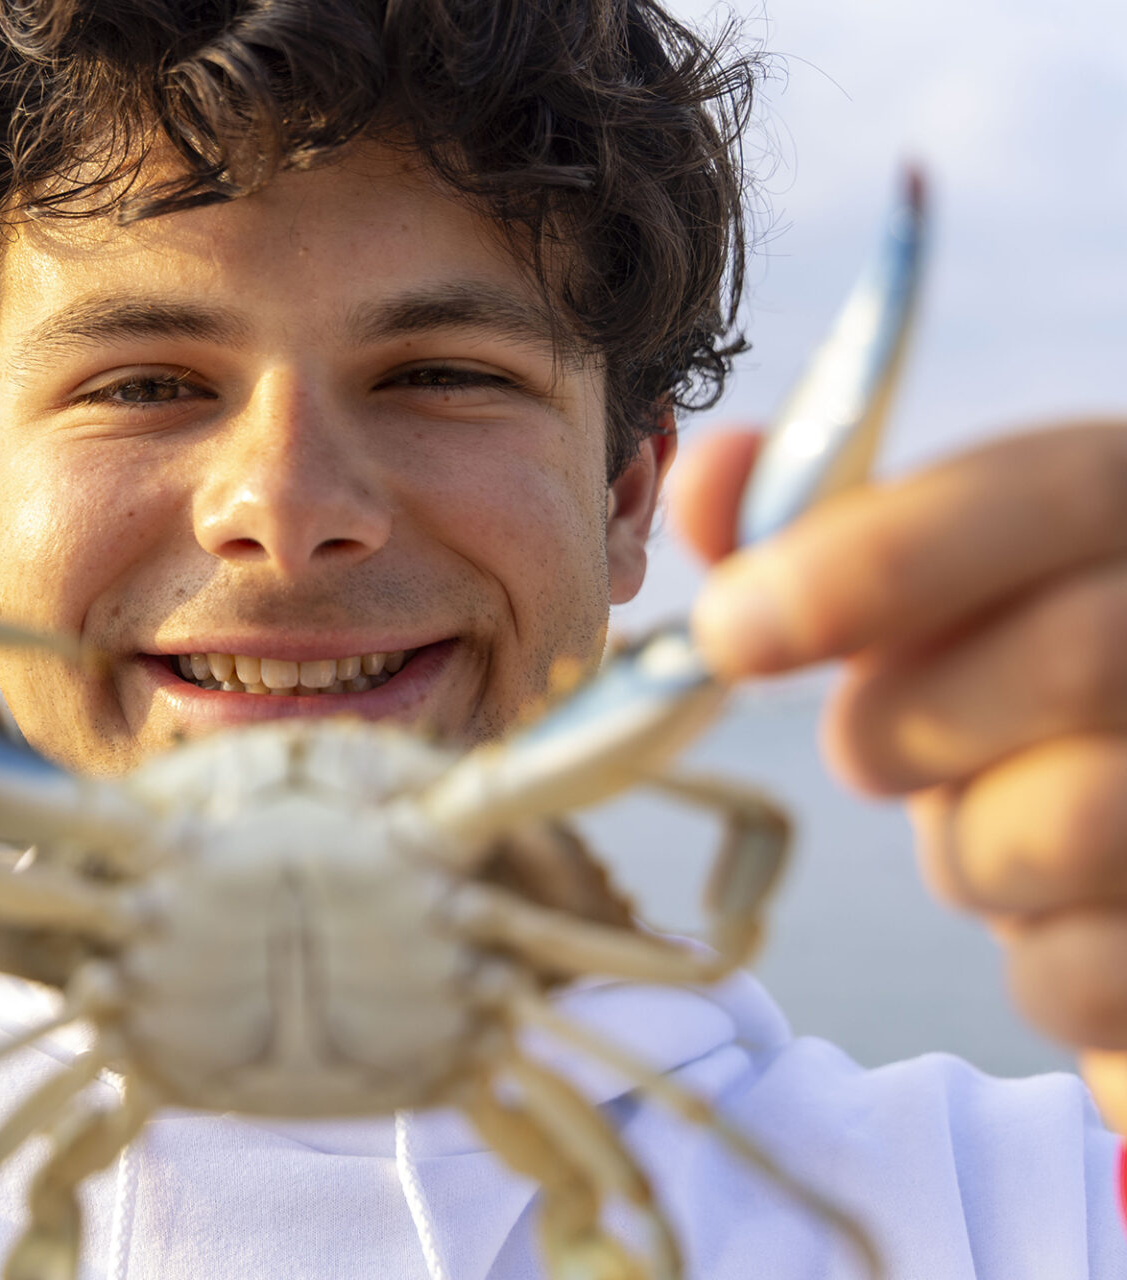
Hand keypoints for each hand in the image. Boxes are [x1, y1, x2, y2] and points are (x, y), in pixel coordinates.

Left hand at [673, 422, 1126, 1128]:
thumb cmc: (1031, 700)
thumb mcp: (946, 599)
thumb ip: (829, 536)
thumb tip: (708, 476)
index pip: (1055, 489)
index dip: (877, 558)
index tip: (733, 629)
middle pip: (1075, 659)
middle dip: (909, 724)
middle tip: (876, 746)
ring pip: (1067, 829)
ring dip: (972, 850)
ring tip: (1004, 823)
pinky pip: (1079, 976)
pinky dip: (1036, 960)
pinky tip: (1075, 910)